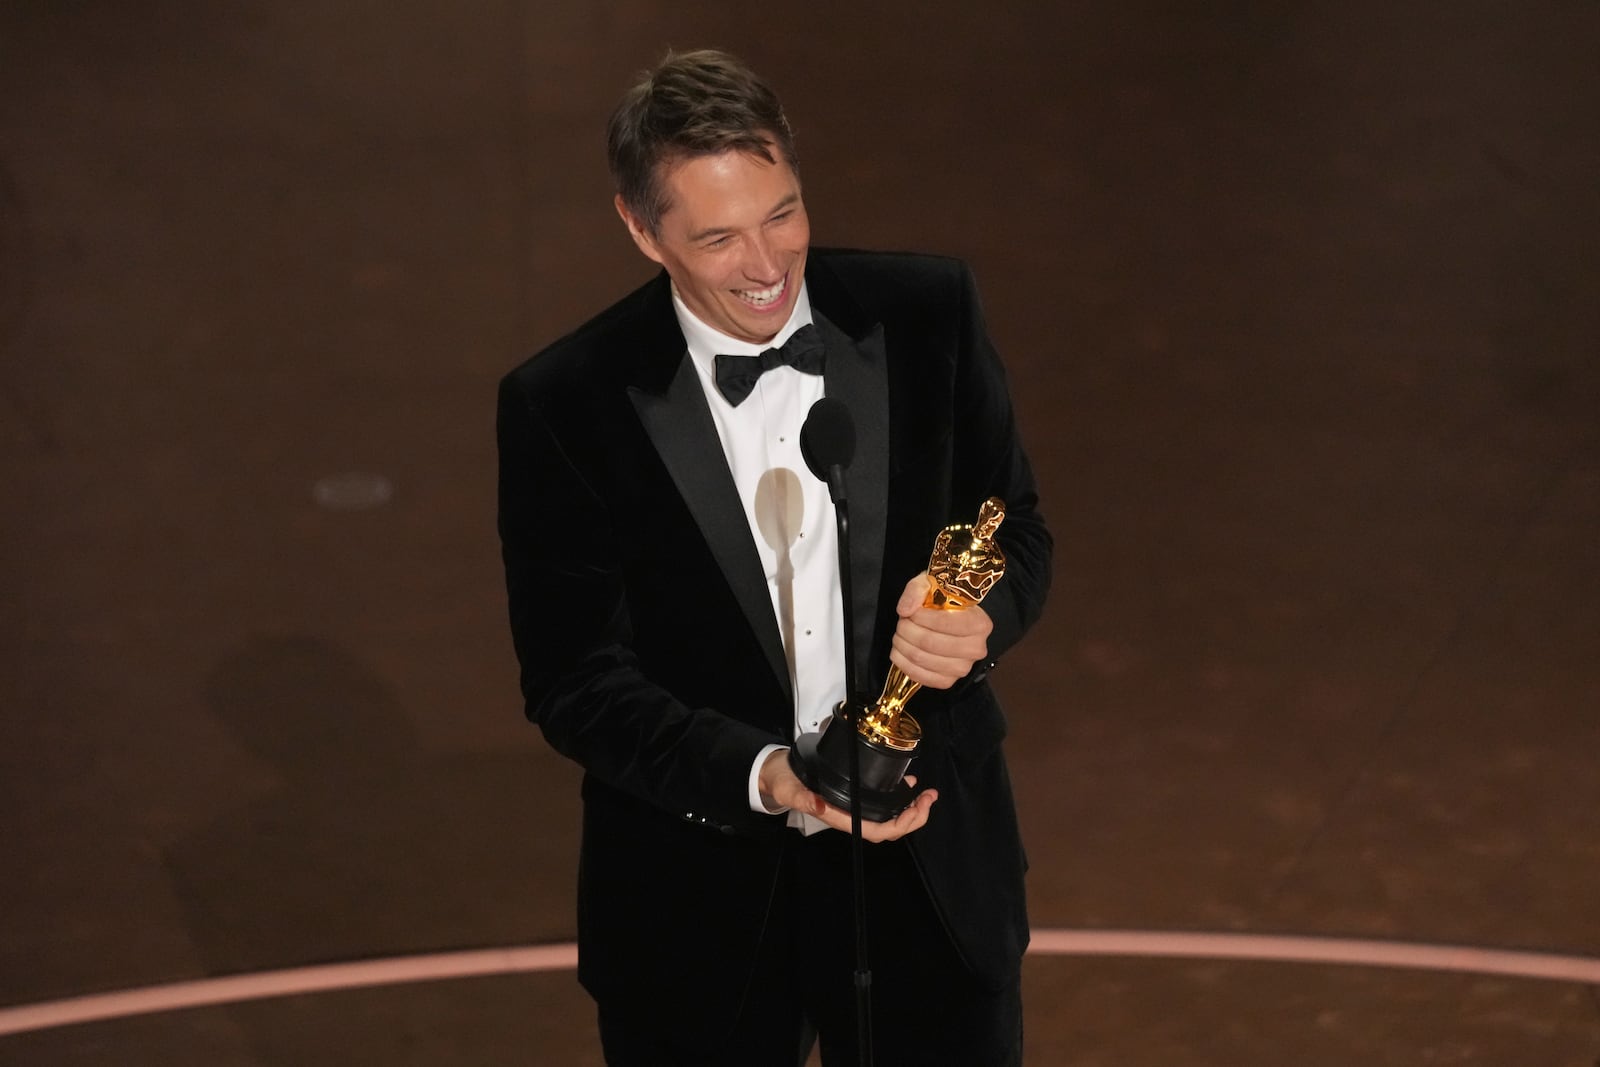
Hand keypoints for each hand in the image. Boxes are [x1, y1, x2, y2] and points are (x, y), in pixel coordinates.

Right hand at [759, 750, 937, 841]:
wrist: (776, 774)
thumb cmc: (783, 782)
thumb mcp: (789, 788)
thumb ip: (803, 798)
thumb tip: (820, 805)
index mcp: (838, 817)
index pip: (876, 830)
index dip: (900, 825)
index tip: (917, 808)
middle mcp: (849, 816)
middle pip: (889, 828)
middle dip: (914, 816)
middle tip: (929, 797)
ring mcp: (853, 808)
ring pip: (888, 818)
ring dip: (910, 809)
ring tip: (925, 793)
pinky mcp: (853, 797)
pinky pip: (881, 804)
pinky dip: (898, 798)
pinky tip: (907, 785)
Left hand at [888, 573, 992, 689]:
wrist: (951, 621)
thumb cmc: (943, 601)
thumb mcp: (931, 584)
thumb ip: (917, 590)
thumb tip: (905, 609)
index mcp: (979, 624)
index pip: (944, 623)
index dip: (920, 617)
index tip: (911, 611)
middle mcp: (975, 649)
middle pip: (929, 643)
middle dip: (906, 630)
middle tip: (901, 622)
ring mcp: (962, 668)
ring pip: (921, 658)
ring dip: (902, 645)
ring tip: (900, 635)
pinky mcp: (947, 681)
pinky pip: (920, 677)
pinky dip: (903, 663)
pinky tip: (900, 651)